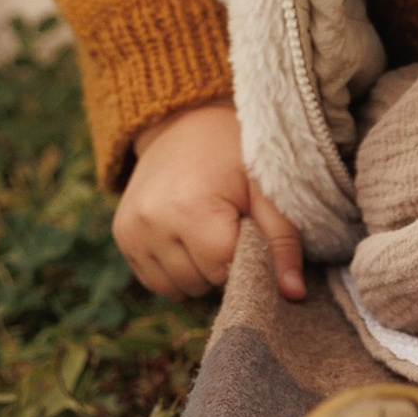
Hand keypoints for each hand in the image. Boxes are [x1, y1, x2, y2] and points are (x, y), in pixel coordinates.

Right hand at [114, 100, 306, 302]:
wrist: (184, 121)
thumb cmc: (233, 154)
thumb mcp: (265, 189)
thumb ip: (283, 242)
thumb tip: (295, 295)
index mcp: (190, 208)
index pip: (222, 271)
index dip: (241, 258)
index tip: (245, 229)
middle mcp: (152, 221)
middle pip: (197, 283)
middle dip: (218, 267)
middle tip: (226, 227)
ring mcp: (131, 230)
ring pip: (174, 289)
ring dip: (195, 273)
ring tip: (206, 233)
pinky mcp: (122, 235)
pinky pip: (152, 281)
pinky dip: (173, 271)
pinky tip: (185, 239)